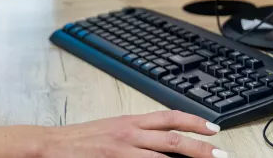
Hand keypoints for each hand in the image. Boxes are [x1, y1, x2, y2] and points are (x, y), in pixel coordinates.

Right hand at [39, 111, 226, 157]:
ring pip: (163, 155)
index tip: (213, 128)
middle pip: (173, 137)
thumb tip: (160, 142)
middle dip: (201, 147)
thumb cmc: (80, 140)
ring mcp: (122, 149)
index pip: (169, 117)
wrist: (51, 146)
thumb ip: (135, 134)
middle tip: (221, 153)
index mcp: (130, 121)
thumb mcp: (111, 130)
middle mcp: (129, 132)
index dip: (194, 121)